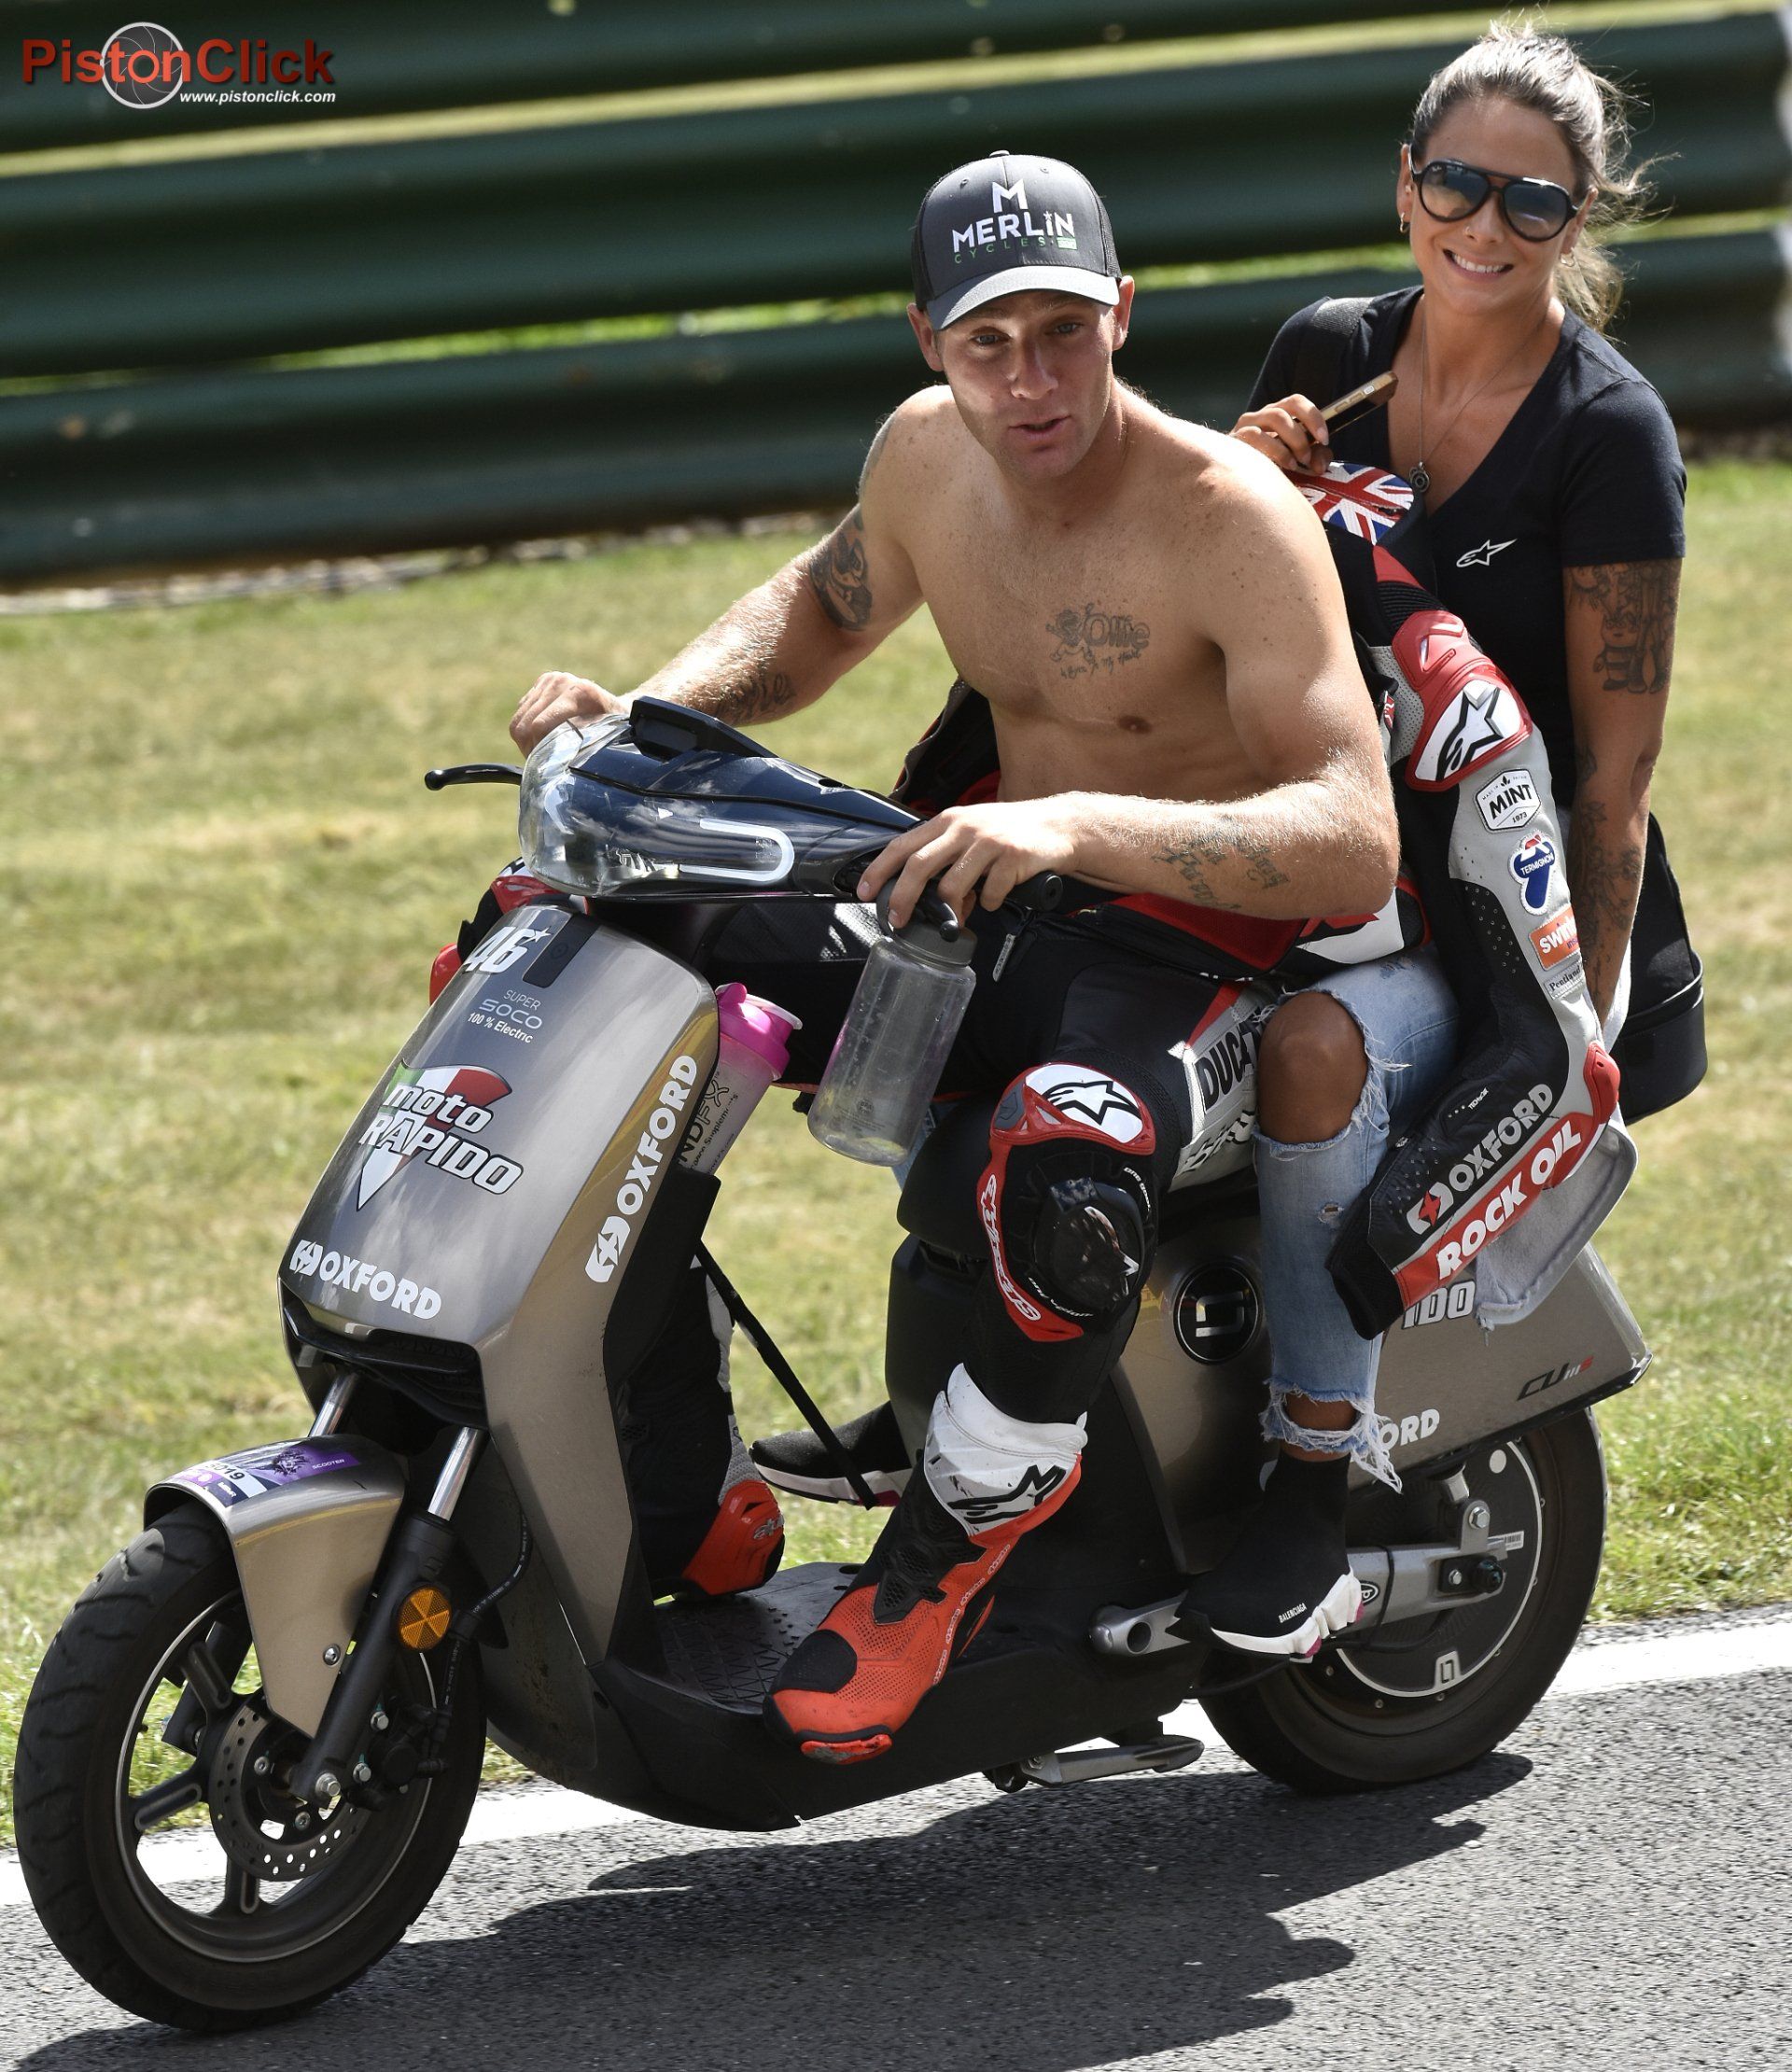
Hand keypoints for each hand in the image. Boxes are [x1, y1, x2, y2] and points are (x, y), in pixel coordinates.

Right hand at [510, 671, 627, 752]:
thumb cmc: (612, 726)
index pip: (540, 725)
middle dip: (529, 747)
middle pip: (525, 724)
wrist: (613, 705)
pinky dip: (525, 729)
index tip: (545, 763)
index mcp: (578, 693)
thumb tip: (557, 757)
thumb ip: (580, 741)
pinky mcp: (540, 683)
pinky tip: (539, 737)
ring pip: (518, 720)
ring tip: (538, 752)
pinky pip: (520, 713)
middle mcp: (560, 682)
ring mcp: (548, 680)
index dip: (538, 748)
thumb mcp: (603, 735)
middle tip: (539, 762)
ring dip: (525, 741)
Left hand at [859, 798, 1080, 929]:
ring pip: (952, 885)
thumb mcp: (971, 833)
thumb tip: (921, 895)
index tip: (865, 892)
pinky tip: (996, 897)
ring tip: (960, 917)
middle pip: (919, 866)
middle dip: (903, 898)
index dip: (879, 870)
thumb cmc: (1009, 832)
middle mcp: (964, 827)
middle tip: (897, 920)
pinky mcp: (1012, 857)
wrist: (1059, 825)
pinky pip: (989, 894)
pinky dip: (989, 903)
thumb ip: (944, 856)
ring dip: (952, 910)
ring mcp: (988, 842)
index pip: (902, 845)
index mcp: (948, 821)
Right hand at [1231, 394, 1329, 473]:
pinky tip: (1282, 467)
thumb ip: (1315, 458)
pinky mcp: (1235, 438)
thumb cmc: (1269, 469)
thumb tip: (1320, 464)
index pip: (1297, 402)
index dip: (1314, 417)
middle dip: (1303, 433)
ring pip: (1275, 417)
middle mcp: (1262, 415)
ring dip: (1292, 441)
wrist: (1236, 484)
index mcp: (1278, 415)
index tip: (1325, 439)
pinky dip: (1275, 451)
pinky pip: (1256, 435)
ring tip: (1296, 463)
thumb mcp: (1298, 462)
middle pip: (1287, 407)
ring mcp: (1247, 424)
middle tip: (1308, 457)